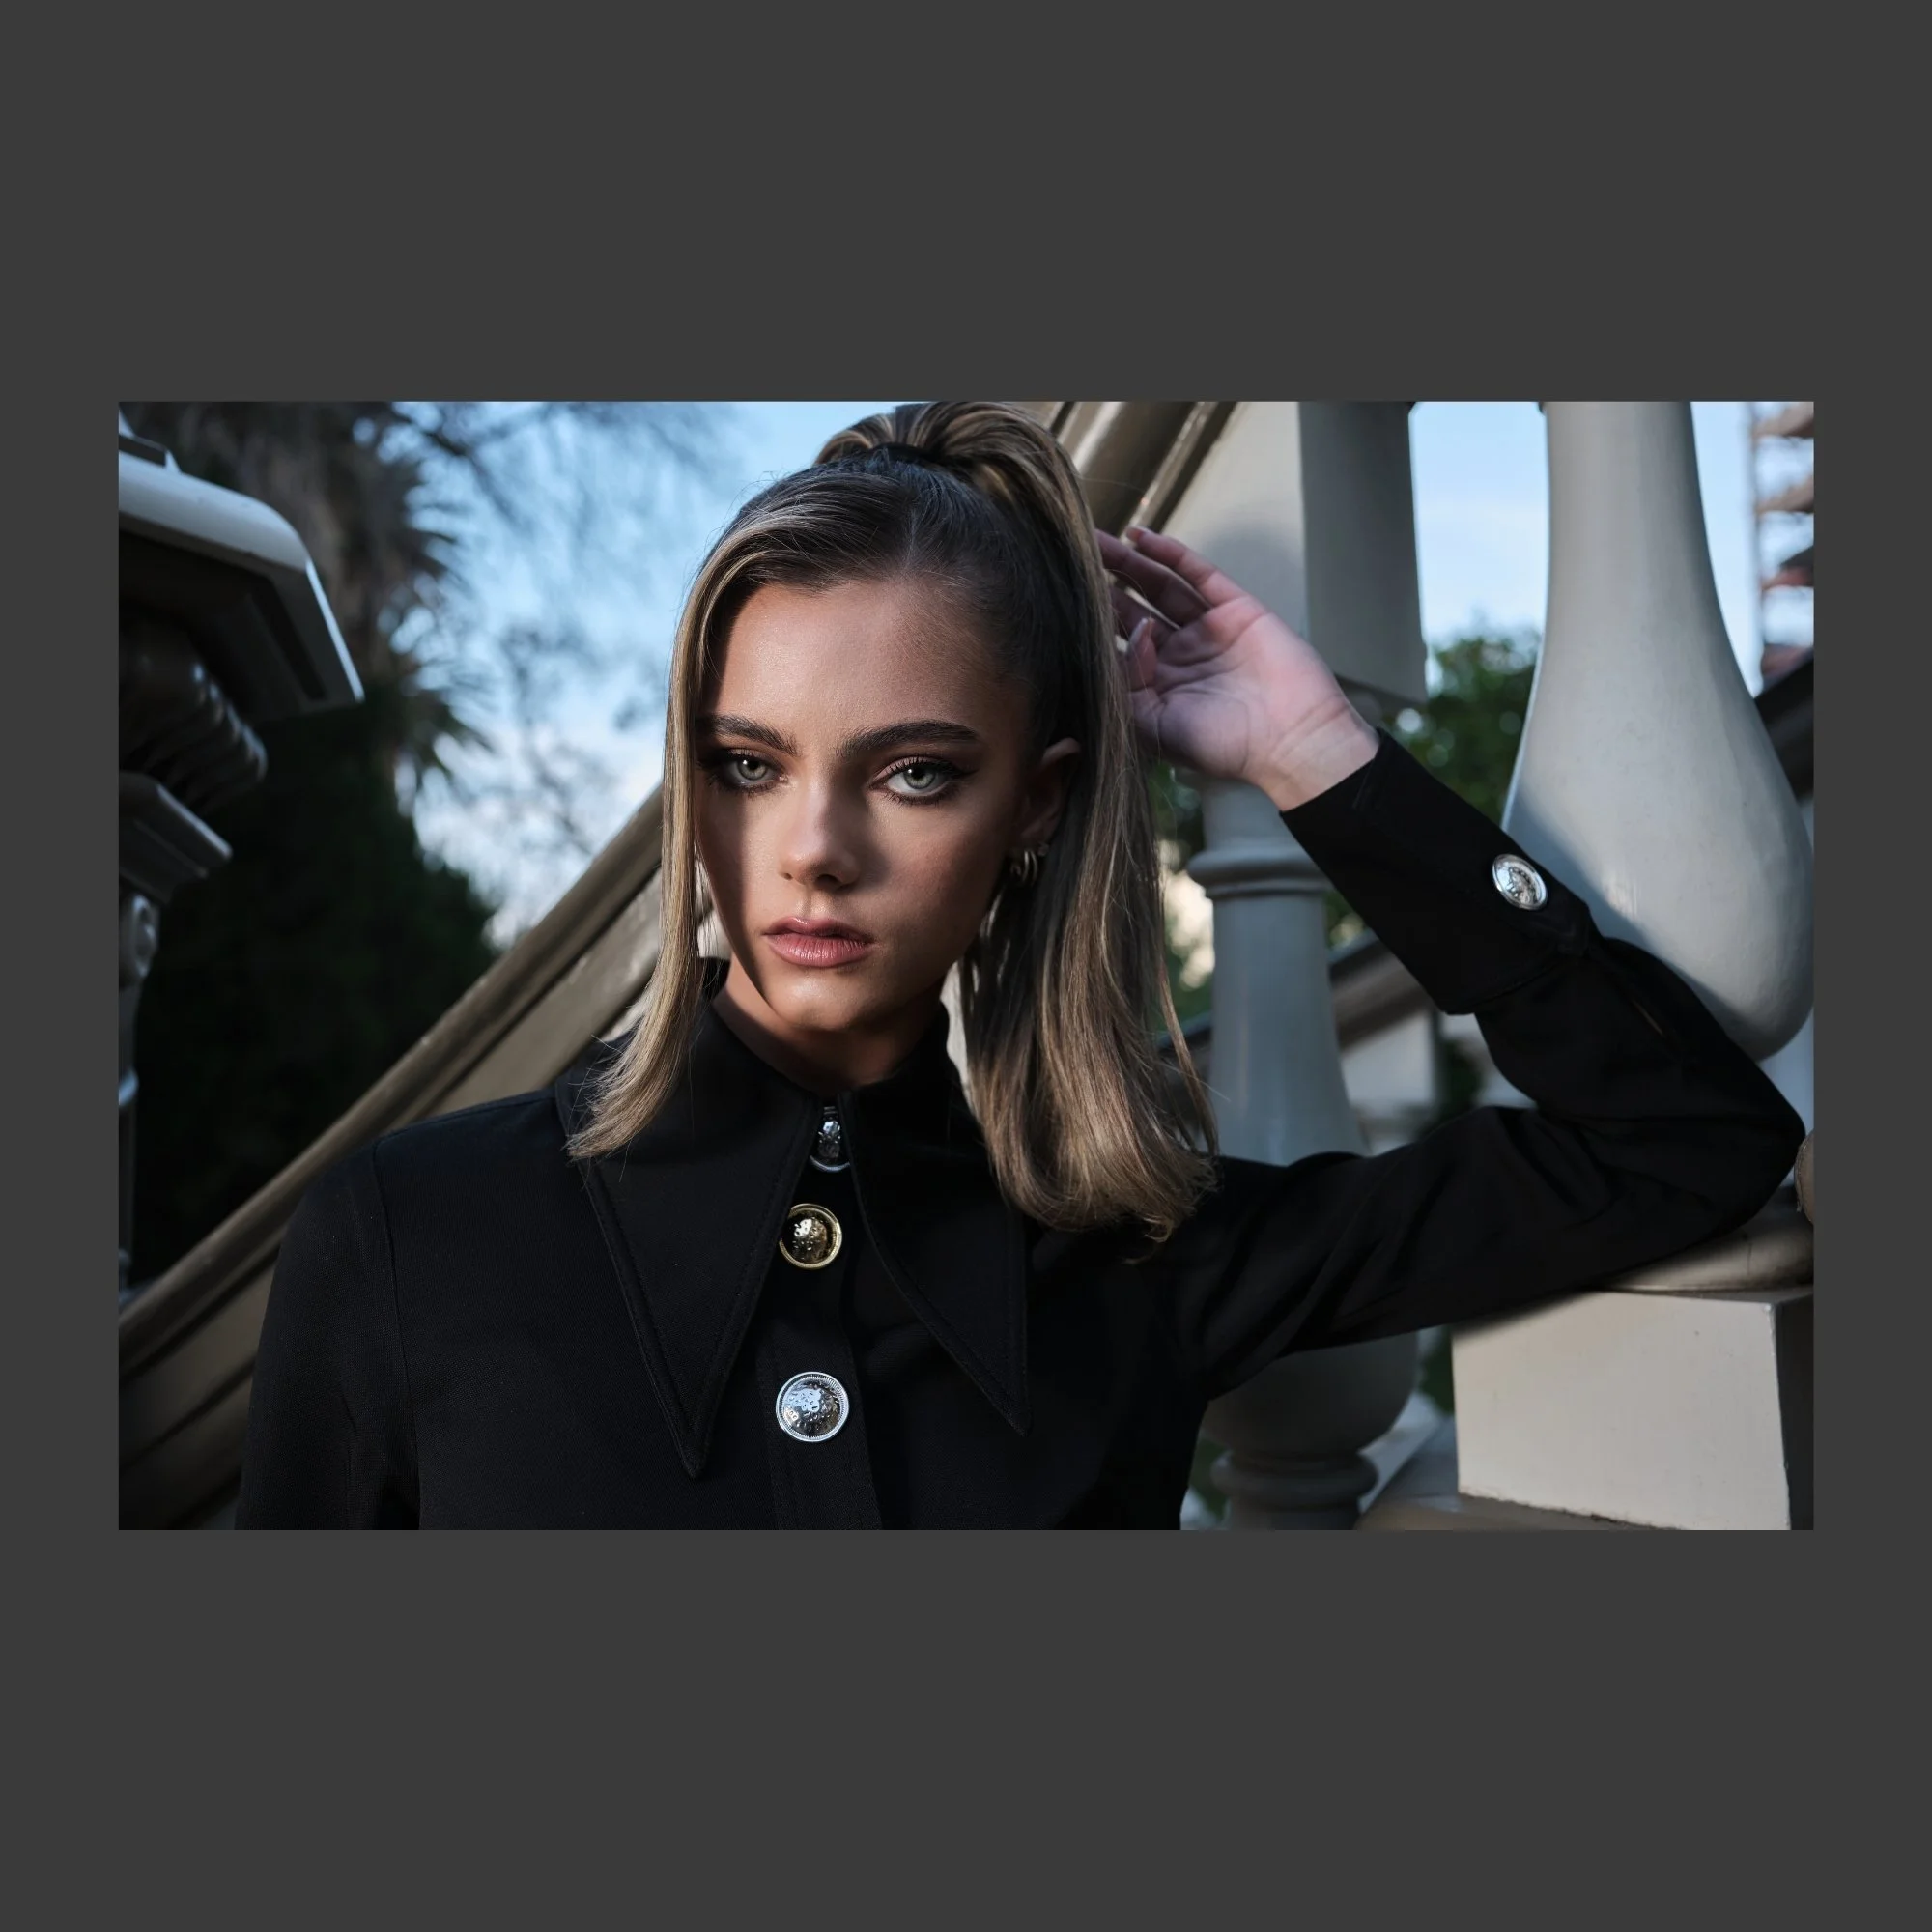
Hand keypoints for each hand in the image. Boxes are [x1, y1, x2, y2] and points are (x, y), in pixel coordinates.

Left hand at [1096, 525, 1378, 811]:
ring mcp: (1208, 628)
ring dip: (1129, 563)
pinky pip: (1198, 575)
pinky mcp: (1235, 608)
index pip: (1118, 646)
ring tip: (1096, 540)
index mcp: (1160, 685)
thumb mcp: (1155, 727)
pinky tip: (1140, 539)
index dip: (1093, 624)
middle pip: (1133, 610)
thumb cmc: (1223, 745)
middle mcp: (1180, 654)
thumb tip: (1125, 637)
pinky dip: (1170, 554)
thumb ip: (1128, 686)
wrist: (1290, 739)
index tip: (1060, 601)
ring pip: (1160, 586)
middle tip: (1069, 557)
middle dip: (1103, 585)